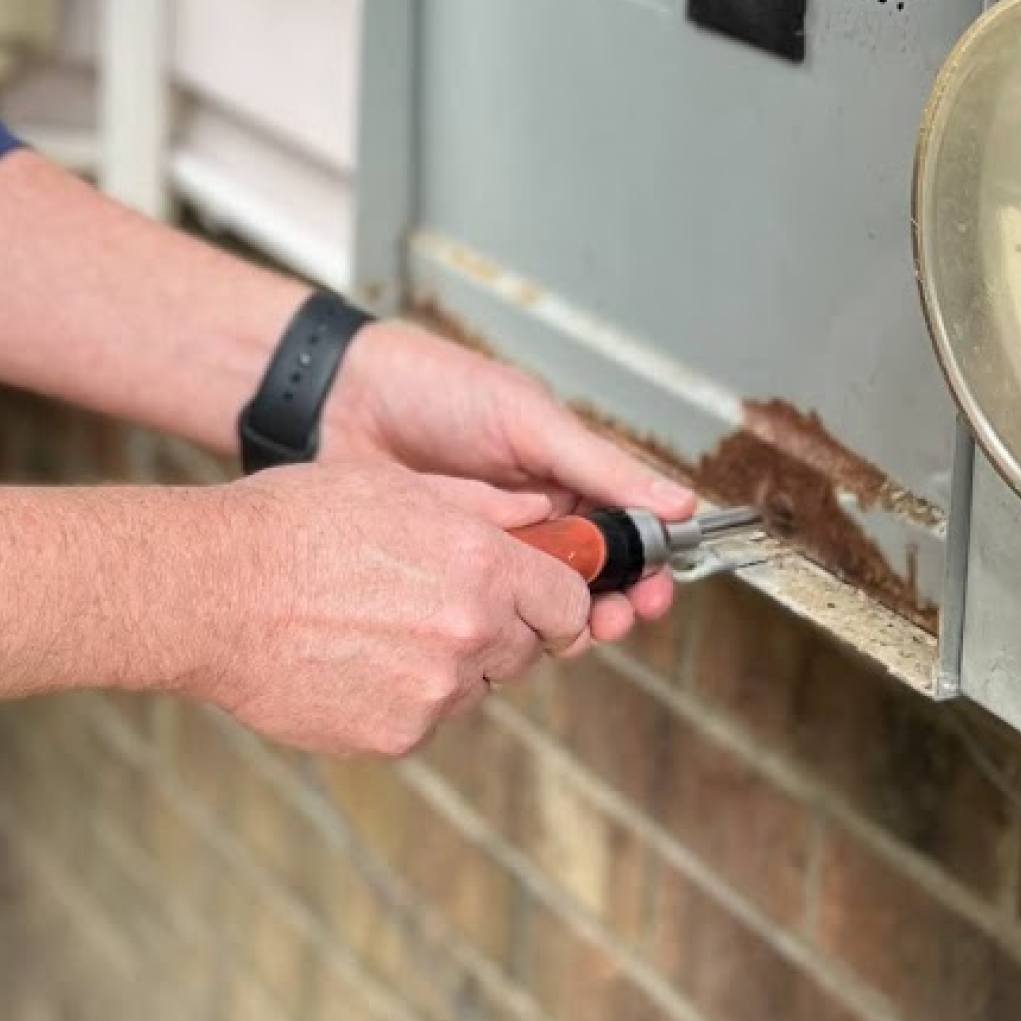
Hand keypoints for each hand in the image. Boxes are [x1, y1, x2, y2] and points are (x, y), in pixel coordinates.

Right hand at [187, 464, 602, 757]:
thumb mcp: (395, 487)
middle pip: (525, 649)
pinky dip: (401, 697)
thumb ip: (484, 508)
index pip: (569, 603)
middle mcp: (468, 634)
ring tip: (375, 624)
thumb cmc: (291, 524)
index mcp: (479, 565)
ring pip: (474, 686)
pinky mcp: (396, 737)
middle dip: (497, 627)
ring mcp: (434, 694)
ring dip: (447, 664)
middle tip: (433, 601)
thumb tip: (544, 513)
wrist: (209, 592)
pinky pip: (425, 718)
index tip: (537, 595)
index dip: (555, 597)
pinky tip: (351, 658)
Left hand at [311, 318, 698, 641]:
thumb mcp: (527, 419)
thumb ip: (598, 464)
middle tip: (610, 621)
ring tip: (565, 631)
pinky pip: (481, 611)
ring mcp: (488, 554)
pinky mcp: (442, 578)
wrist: (341, 398)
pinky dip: (499, 626)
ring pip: (537, 605)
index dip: (642, 570)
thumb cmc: (435, 388)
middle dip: (608, 608)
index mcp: (565, 479)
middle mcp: (534, 521)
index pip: (622, 536)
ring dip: (557, 624)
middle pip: (589, 582)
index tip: (652, 596)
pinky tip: (503, 631)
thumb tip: (679, 502)